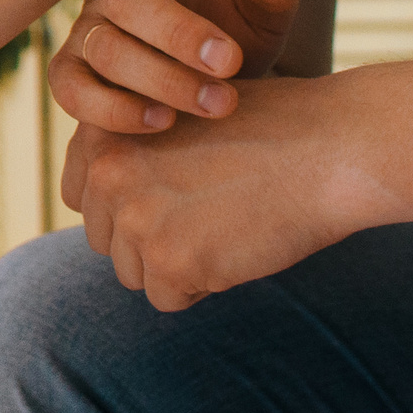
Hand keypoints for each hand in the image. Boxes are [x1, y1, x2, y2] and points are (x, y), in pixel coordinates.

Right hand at [50, 0, 300, 137]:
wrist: (208, 86)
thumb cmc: (230, 37)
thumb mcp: (257, 14)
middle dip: (178, 32)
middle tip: (231, 61)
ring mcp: (86, 32)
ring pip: (105, 48)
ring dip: (164, 79)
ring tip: (219, 103)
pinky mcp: (71, 76)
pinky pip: (72, 90)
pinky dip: (114, 110)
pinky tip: (164, 121)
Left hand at [69, 74, 374, 309]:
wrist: (332, 146)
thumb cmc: (271, 127)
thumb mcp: (182, 114)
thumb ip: (137, 151)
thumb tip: (110, 203)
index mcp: (104, 131)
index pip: (81, 195)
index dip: (123, 205)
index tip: (163, 201)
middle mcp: (107, 173)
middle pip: (105, 239)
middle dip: (149, 239)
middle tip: (207, 216)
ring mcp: (136, 219)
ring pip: (135, 274)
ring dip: (175, 265)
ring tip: (226, 227)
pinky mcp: (173, 261)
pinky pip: (170, 299)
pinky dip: (203, 286)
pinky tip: (238, 248)